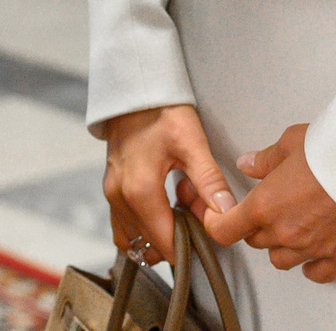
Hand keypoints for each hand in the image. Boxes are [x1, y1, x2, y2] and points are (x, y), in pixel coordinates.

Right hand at [100, 104, 235, 264]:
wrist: (134, 89)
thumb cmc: (161, 111)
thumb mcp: (192, 143)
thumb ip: (209, 181)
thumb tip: (225, 211)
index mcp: (140, 191)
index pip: (165, 243)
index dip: (189, 246)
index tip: (206, 235)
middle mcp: (120, 198)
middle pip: (151, 244)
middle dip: (177, 236)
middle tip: (196, 213)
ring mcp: (111, 195)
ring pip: (135, 238)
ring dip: (159, 232)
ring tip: (178, 209)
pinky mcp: (110, 189)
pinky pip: (123, 225)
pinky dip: (142, 225)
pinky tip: (161, 207)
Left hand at [199, 124, 335, 283]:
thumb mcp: (291, 142)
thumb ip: (266, 160)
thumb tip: (249, 164)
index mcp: (265, 205)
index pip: (225, 230)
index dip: (217, 224)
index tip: (219, 218)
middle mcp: (284, 232)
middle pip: (255, 241)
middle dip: (257, 226)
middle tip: (269, 206)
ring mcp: (311, 248)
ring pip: (281, 260)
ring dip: (282, 245)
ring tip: (293, 224)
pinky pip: (316, 273)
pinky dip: (312, 264)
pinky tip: (314, 249)